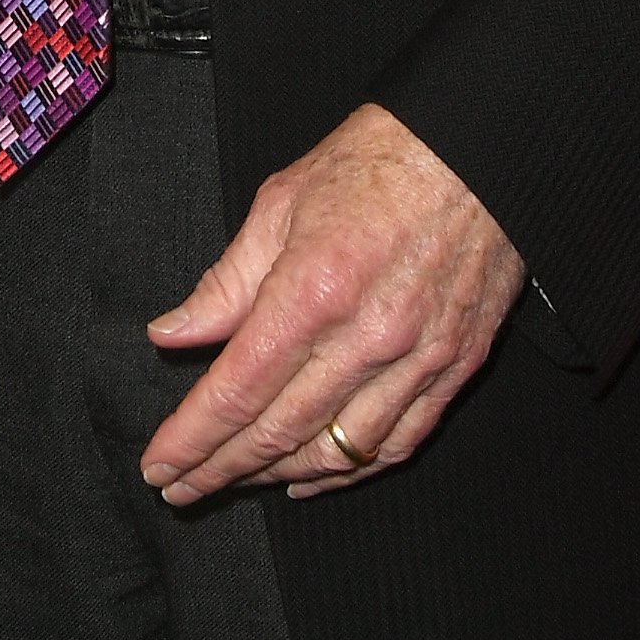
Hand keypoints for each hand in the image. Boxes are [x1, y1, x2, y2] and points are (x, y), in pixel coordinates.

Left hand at [139, 105, 523, 505]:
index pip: (235, 392)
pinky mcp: (456, 365)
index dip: (191, 440)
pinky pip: (398, 442)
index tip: (158, 467)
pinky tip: (313, 478)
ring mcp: (418, 359)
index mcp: (312, 291)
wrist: (480, 148)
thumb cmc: (376, 162)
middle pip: (278, 432)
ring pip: (338, 451)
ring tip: (236, 482)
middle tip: (181, 490)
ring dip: (279, 477)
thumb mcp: (280, 203)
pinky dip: (351, 471)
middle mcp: (366, 338)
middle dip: (221, 470)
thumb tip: (171, 334)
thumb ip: (225, 283)